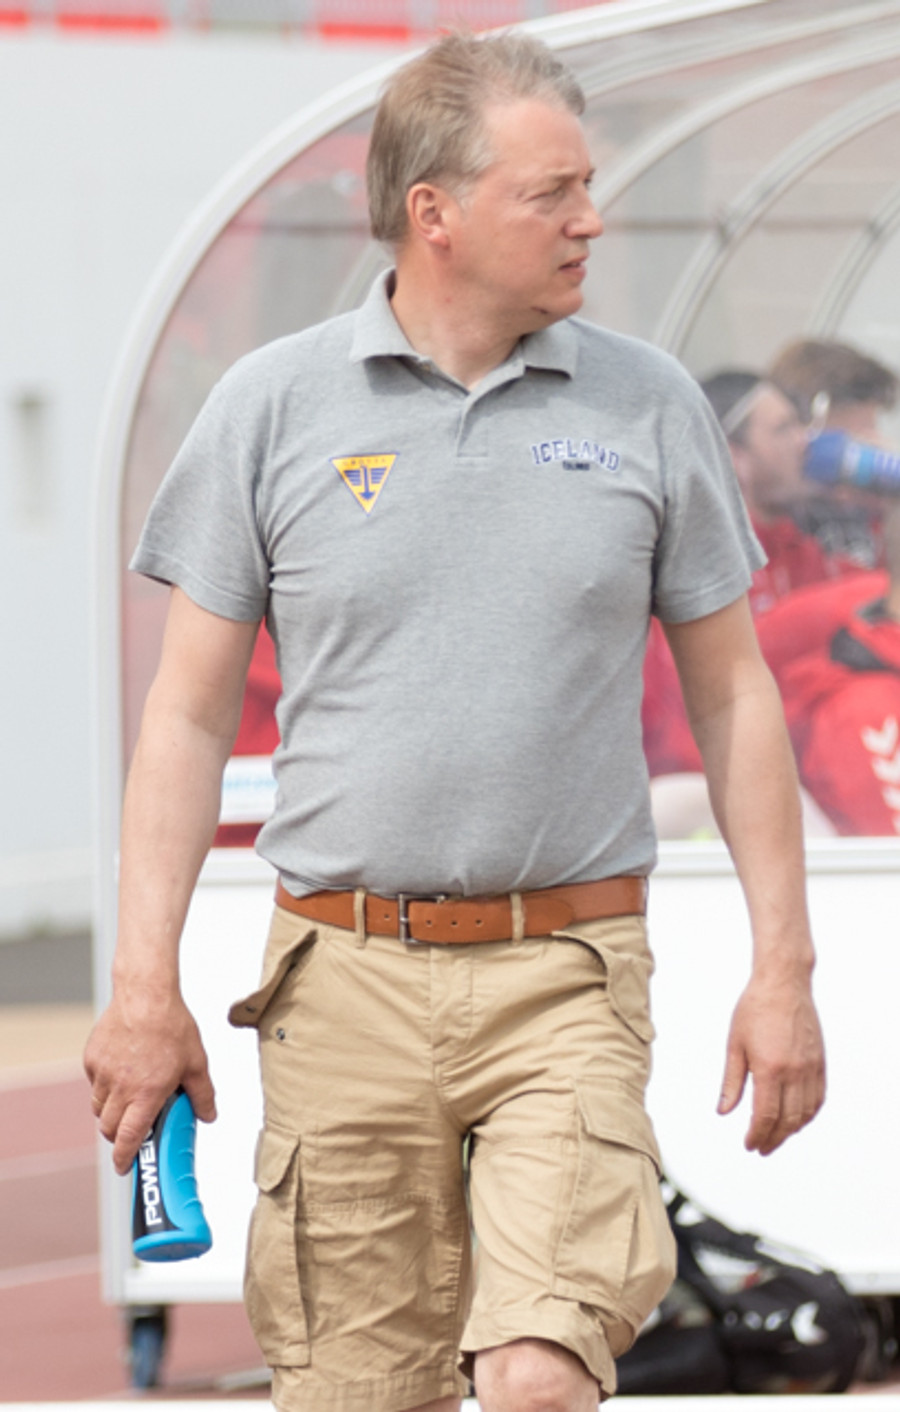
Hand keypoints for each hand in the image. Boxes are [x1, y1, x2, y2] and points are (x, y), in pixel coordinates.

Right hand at [84, 988, 215, 1174]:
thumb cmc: (171, 1025)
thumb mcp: (196, 1063)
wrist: (145, 994)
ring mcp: (103, 1073)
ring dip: (112, 1111)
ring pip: (99, 1107)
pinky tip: (123, 1070)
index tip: (125, 1166)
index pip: (128, 1139)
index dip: (124, 1158)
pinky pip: (95, 1083)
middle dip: (119, 1135)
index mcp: (146, 1094)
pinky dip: (105, 1086)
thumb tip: (207, 1115)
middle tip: (133, 1128)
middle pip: (109, 1128)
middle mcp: (121, 1088)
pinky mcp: (92, 1059)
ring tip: (131, 1095)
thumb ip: (202, 1094)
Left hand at [717, 972, 824, 1154]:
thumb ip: (731, 1082)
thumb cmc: (753, 1009)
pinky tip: (797, 1119)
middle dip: (773, 1139)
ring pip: (805, 1113)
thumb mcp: (734, 1045)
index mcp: (769, 1069)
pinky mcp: (820, 1062)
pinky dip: (808, 1114)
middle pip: (787, 1120)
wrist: (783, 983)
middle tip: (761, 1148)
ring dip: (791, 1130)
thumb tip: (724, 1112)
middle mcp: (794, 1072)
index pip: (765, 1116)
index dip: (757, 1135)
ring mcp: (810, 1068)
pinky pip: (818, 1098)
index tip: (749, 1145)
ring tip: (776, 1137)